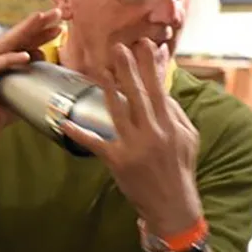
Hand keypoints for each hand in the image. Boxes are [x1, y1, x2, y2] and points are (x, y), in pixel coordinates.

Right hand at [0, 9, 63, 136]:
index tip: (61, 22)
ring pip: (7, 43)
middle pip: (18, 35)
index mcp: (4, 56)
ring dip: (25, 30)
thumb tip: (56, 61)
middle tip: (55, 12)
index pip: (26, 39)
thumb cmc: (6, 108)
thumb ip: (36, 71)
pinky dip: (11, 59)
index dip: (43, 30)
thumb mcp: (26, 85)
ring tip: (39, 19)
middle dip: (37, 23)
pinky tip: (26, 56)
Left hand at [61, 39, 201, 236]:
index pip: (159, 90)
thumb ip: (175, 114)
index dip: (150, 66)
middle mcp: (154, 133)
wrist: (173, 206)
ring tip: (98, 69)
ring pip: (118, 112)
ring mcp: (136, 147)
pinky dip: (79, 134)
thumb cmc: (179, 169)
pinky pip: (96, 144)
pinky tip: (65, 123)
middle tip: (118, 47)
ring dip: (107, 89)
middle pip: (139, 95)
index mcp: (171, 125)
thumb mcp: (187, 139)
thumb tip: (163, 90)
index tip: (143, 45)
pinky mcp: (119, 162)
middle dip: (128, 69)